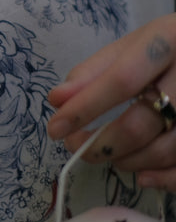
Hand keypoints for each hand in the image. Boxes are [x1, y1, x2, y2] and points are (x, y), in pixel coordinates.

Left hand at [47, 13, 175, 190]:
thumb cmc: (160, 50)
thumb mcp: (126, 48)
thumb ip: (90, 73)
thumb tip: (57, 100)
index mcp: (165, 43)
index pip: (121, 81)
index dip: (84, 108)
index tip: (55, 128)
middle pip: (141, 124)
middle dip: (101, 144)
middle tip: (75, 147)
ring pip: (165, 150)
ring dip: (128, 161)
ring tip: (106, 153)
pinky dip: (163, 179)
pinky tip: (142, 177)